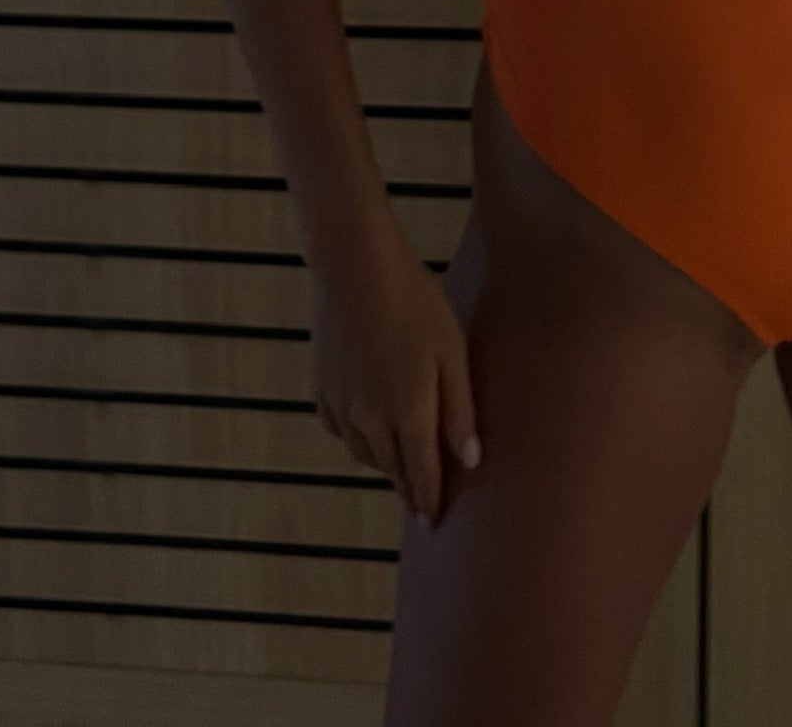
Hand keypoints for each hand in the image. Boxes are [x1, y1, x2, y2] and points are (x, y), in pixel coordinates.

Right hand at [310, 218, 481, 528]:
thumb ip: (460, 410)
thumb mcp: (452, 352)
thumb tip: (470, 460)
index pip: (423, 474)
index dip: (430, 499)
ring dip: (385, 465)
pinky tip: (368, 433)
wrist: (355, 269)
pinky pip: (343, 433)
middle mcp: (370, 422)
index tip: (434, 522)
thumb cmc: (415, 303)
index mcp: (408, 414)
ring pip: (366, 455)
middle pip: (393, 469)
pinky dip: (359, 441)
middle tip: (420, 501)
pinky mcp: (321, 391)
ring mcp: (341, 408)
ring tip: (399, 468)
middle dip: (409, 486)